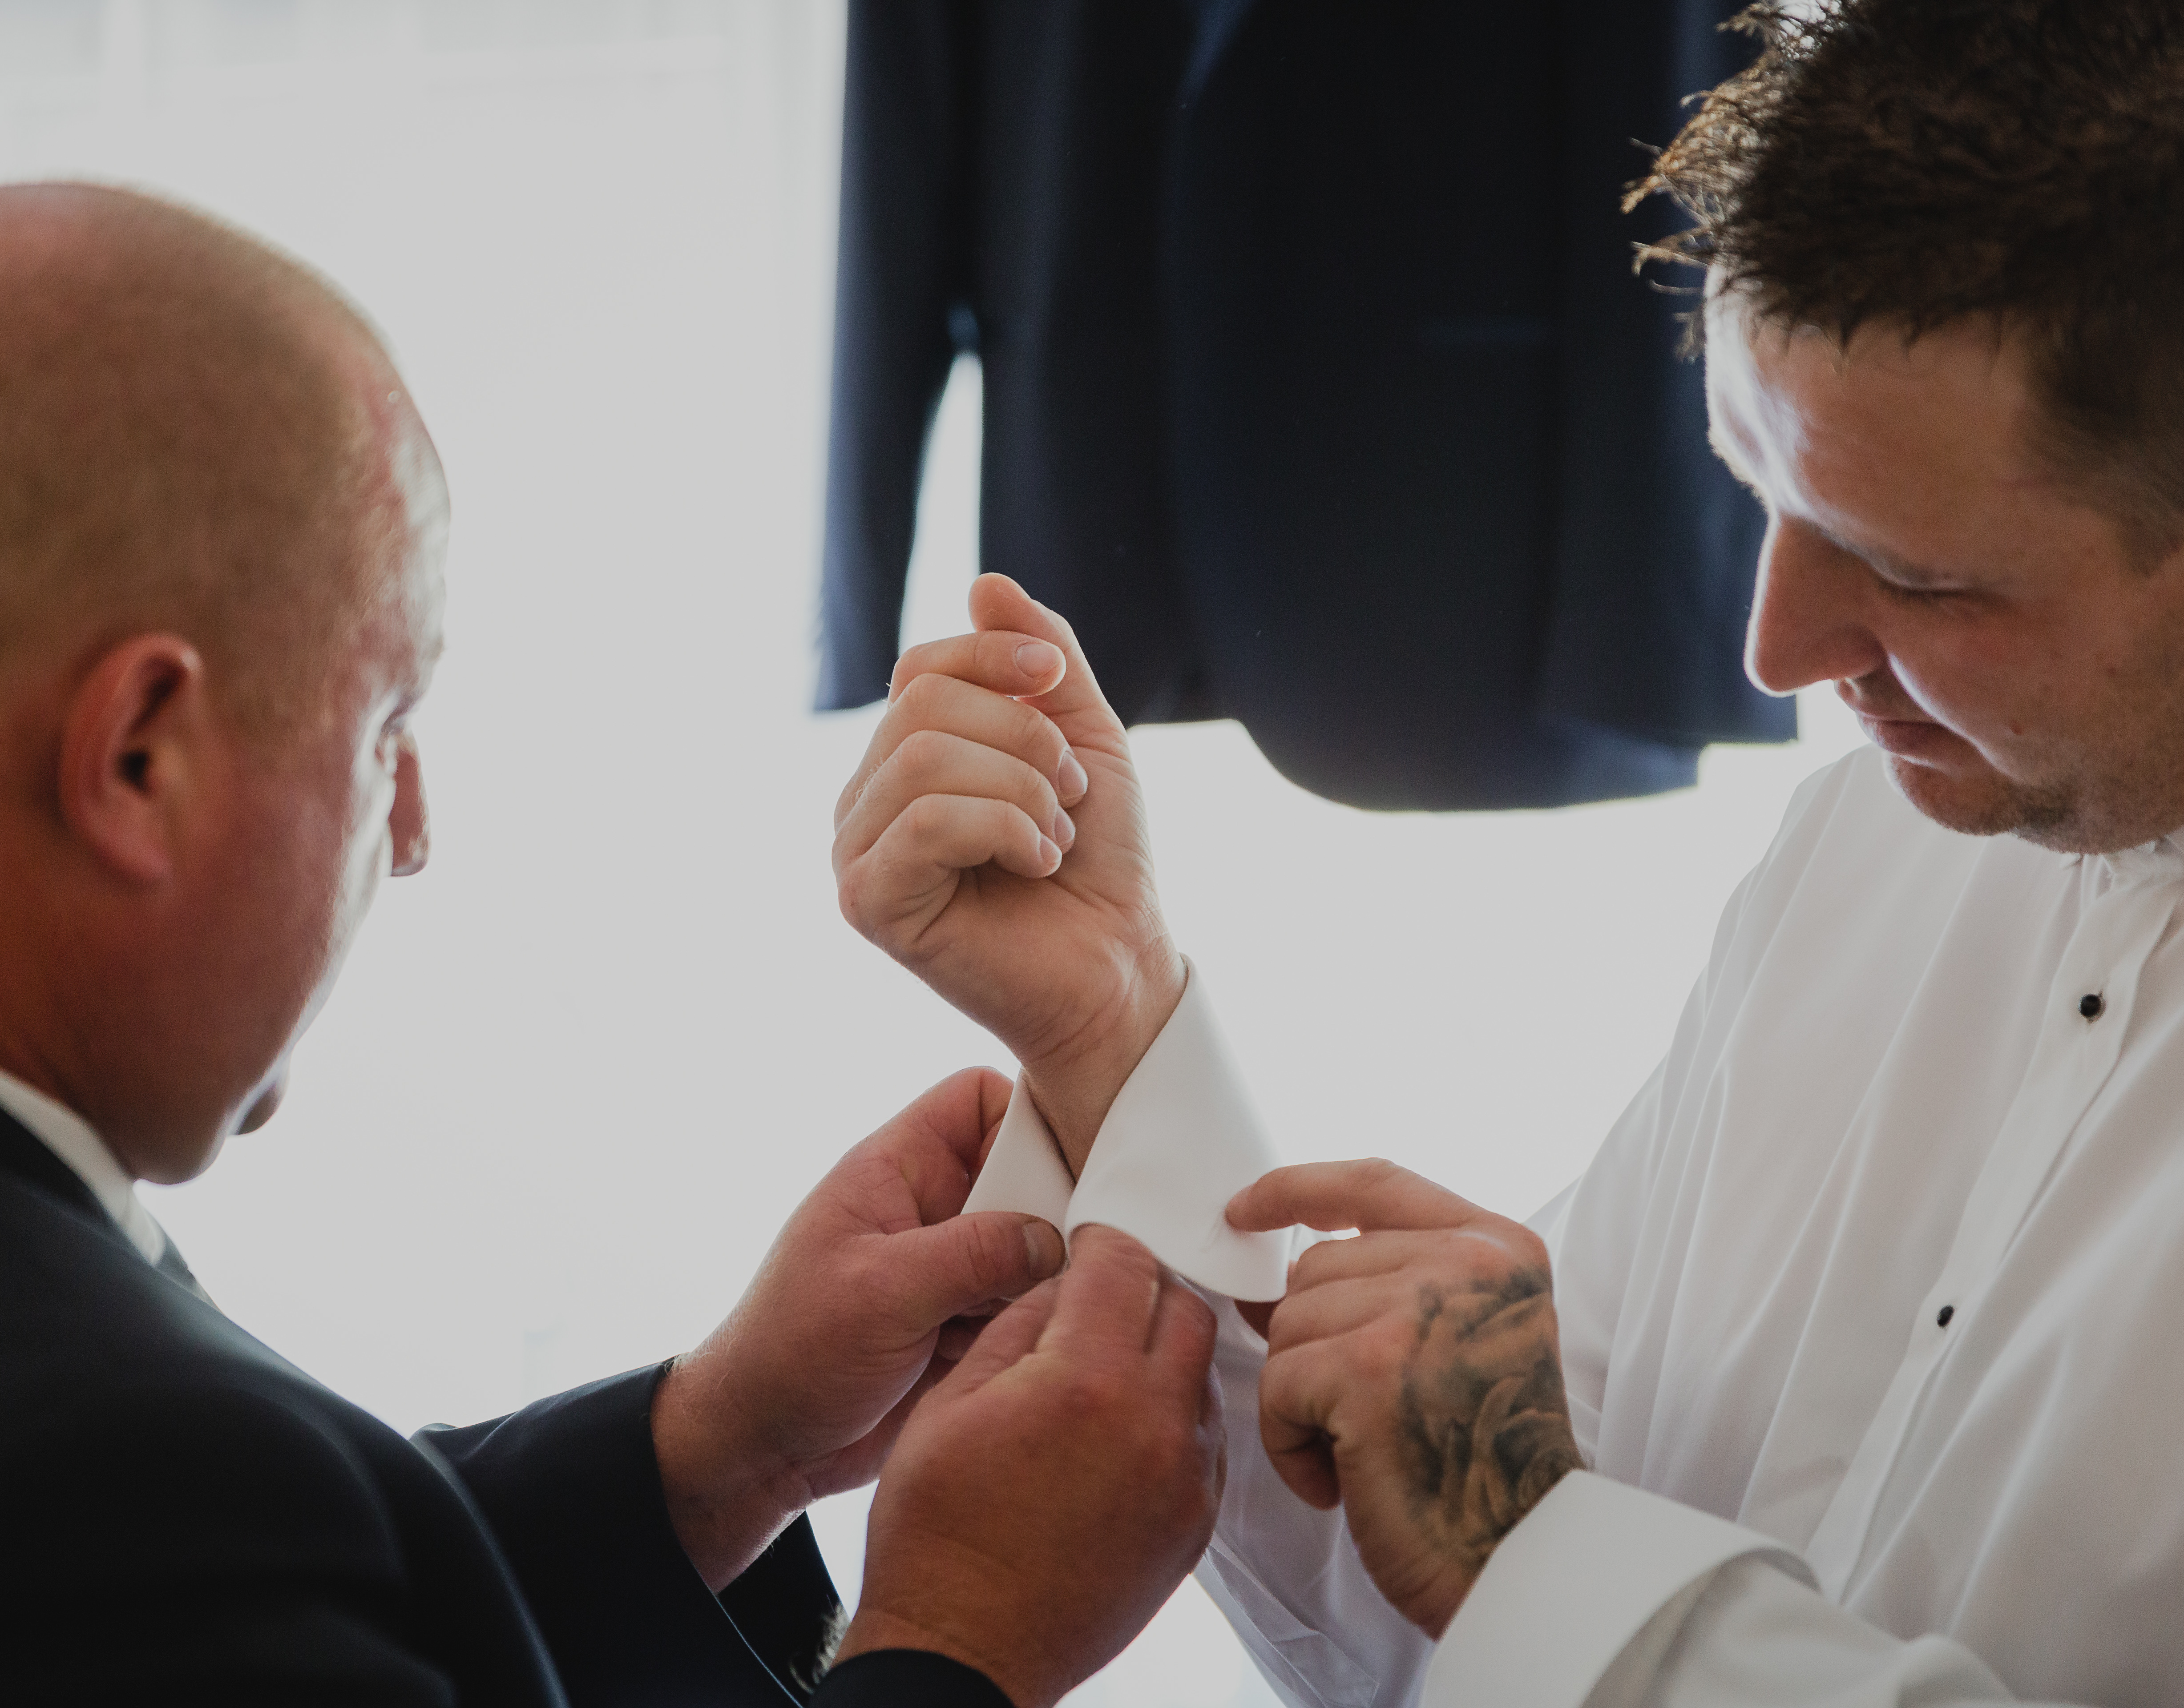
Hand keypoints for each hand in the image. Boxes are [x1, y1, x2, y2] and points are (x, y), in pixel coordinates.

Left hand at [650, 1068, 1066, 1588]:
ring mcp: (951, 1266)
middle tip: (1074, 1252)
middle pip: (1023, 1172)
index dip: (1027, 1116)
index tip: (1067, 1163)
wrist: (762, 1446)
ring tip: (1039, 1312)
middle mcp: (929, 1208)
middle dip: (1053, 1208)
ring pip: (1035, 1242)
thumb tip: (1054, 1237)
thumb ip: (972, 1253)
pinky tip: (1027, 1350)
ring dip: (1047, 1276)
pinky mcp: (966, 1321)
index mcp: (895, 1171)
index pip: (978, 1099)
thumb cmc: (792, 1353)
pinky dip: (1035, 1322)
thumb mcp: (880, 1292)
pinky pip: (1026, 1302)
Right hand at [833, 574, 1184, 1171]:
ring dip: (1022, 789)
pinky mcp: (868, 903)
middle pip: (922, 704)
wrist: (1121, 966)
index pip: (920, 666)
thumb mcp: (1084, 736)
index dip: (996, 657)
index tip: (1059, 685)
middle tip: (1069, 798)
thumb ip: (1040, 660)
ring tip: (1054, 836)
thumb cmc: (1099, 863)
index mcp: (904, 760)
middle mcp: (865, 803)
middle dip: (1024, 739)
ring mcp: (857, 854)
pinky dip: (1004, 830)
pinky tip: (1035, 865)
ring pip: (924, 757)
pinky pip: (925, 820)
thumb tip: (985, 582)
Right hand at [836, 1225, 1224, 1707]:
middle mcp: (1151, 1421)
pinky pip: (1207, 1437)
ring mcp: (1183, 1477)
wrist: (964, 1650)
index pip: (1124, 1264)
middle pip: (1182, 1307)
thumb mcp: (949, 1402)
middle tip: (1103, 1301)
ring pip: (1203, 1370)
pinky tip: (1126, 1427)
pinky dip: (1176, 1414)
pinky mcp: (1195, 1523)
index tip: (1088, 1248)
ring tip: (1111, 1368)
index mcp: (1083, 1380)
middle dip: (1144, 1290)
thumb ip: (1017, 1326)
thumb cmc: (937, 1533)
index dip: (1101, 1243)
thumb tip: (1063, 1286)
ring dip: (1165, 1352)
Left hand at [1227, 1162, 1582, 1637]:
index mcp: (1497, 1248)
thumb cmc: (1481, 1469)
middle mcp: (1467, 1264)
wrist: (1522, 1565)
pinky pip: (1276, 1386)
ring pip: (1289, 1326)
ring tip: (1364, 1454)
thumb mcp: (1456, 1345)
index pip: (1374, 1183)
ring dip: (1303, 1402)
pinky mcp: (1369, 1370)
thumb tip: (1266, 1281)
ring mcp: (1419, 1311)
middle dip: (1312, 1346)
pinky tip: (1342, 1483)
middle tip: (1364, 1419)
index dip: (1298, 1188)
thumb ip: (1381, 1288)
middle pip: (1317, 1267)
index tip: (1244, 1207)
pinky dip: (1291, 1445)